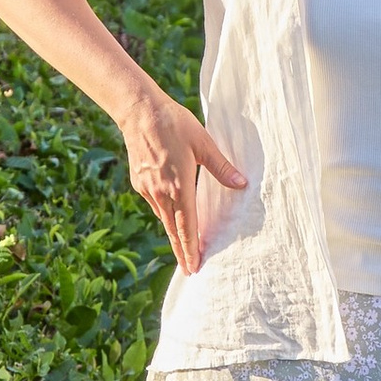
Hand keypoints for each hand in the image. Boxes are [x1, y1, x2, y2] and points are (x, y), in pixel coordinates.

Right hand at [122, 87, 247, 274]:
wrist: (139, 111)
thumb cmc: (174, 123)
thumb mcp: (204, 143)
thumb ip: (222, 167)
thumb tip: (241, 184)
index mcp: (179, 185)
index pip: (187, 226)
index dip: (191, 248)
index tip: (194, 267)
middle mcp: (161, 192)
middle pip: (173, 230)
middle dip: (182, 251)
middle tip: (189, 270)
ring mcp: (148, 188)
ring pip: (163, 218)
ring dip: (173, 234)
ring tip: (183, 248)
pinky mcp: (139, 182)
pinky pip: (155, 204)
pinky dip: (165, 214)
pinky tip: (172, 215)